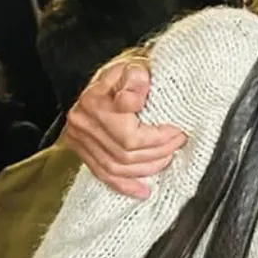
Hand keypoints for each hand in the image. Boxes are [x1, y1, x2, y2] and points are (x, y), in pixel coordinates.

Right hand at [62, 58, 185, 198]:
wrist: (112, 76)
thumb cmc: (128, 72)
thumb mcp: (135, 66)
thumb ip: (136, 81)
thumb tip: (134, 100)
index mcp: (95, 101)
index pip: (131, 136)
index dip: (159, 139)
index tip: (178, 132)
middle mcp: (82, 122)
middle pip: (125, 154)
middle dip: (158, 153)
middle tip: (178, 144)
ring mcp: (78, 138)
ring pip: (115, 167)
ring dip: (146, 169)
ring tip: (166, 160)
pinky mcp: (80, 149)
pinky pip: (101, 173)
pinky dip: (123, 185)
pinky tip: (141, 191)